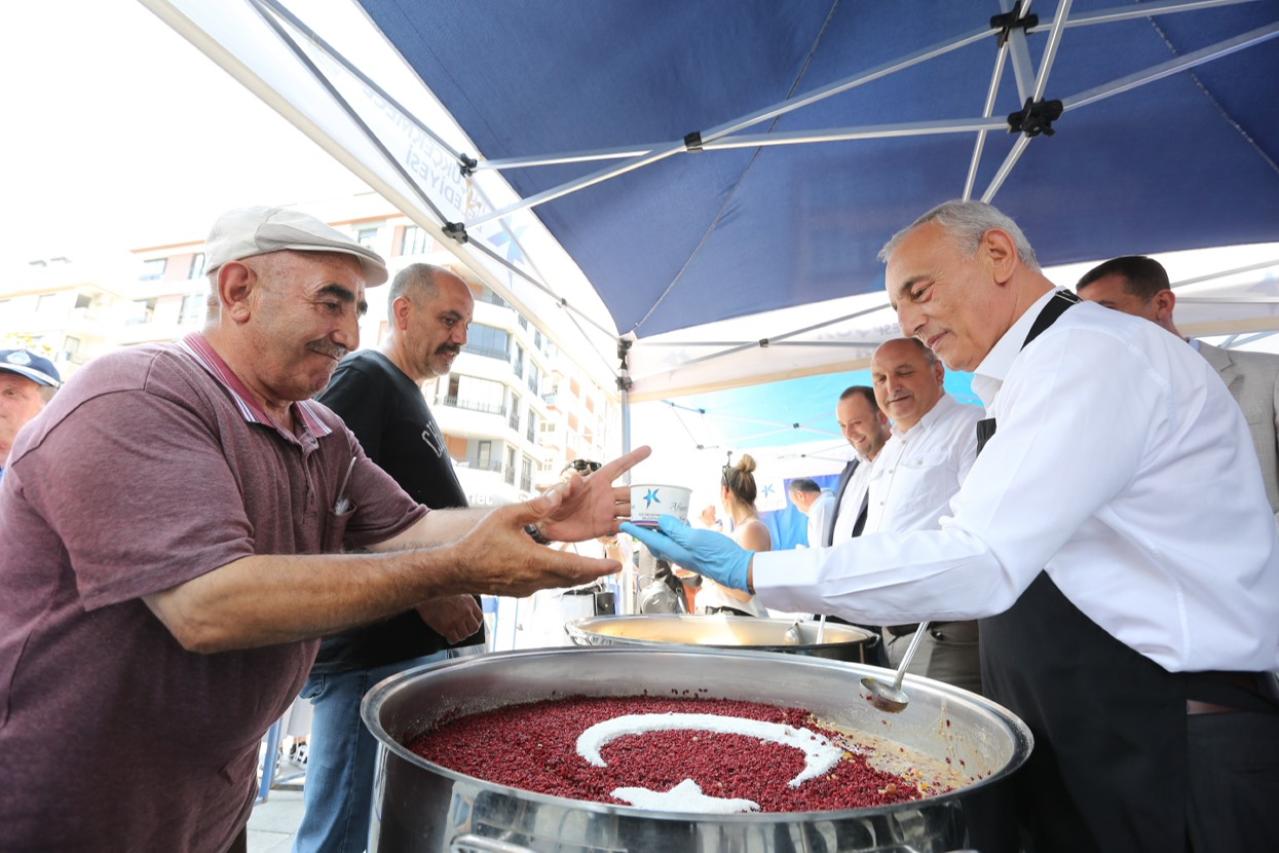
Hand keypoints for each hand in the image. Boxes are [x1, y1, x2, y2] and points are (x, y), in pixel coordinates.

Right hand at [414, 595, 482, 644]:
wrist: (425, 591)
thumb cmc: (439, 591)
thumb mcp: (456, 591)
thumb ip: (464, 602)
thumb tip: (466, 614)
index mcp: (470, 602)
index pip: (479, 617)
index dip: (476, 623)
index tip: (471, 625)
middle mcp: (466, 612)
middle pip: (474, 628)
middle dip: (468, 631)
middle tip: (463, 632)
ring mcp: (457, 620)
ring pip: (464, 635)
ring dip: (460, 636)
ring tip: (455, 635)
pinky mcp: (447, 627)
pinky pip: (454, 639)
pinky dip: (452, 640)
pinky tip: (449, 638)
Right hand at [451, 492, 620, 596]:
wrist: (456, 569)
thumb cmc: (477, 543)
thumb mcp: (507, 516)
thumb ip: (535, 507)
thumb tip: (558, 495)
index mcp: (535, 562)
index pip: (575, 567)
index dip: (599, 567)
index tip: (616, 566)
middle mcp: (535, 580)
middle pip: (573, 579)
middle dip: (594, 573)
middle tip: (611, 568)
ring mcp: (527, 588)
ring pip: (560, 583)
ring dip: (577, 576)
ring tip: (592, 569)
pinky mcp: (520, 591)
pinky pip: (546, 585)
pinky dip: (559, 578)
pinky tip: (560, 569)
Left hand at [540, 446, 651, 541]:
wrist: (545, 527)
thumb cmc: (549, 504)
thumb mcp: (554, 494)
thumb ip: (564, 488)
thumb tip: (575, 479)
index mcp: (595, 482)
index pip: (617, 467)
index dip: (632, 458)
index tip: (648, 449)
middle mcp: (605, 495)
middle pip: (630, 491)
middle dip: (645, 493)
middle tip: (662, 495)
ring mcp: (606, 511)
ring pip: (630, 509)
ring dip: (643, 511)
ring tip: (661, 513)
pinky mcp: (603, 527)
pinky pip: (622, 526)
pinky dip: (634, 527)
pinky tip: (646, 529)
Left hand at [620, 515, 751, 590]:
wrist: (737, 568)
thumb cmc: (718, 556)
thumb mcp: (695, 538)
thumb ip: (676, 530)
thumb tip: (660, 521)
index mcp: (674, 550)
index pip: (649, 539)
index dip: (636, 531)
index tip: (623, 525)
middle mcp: (677, 554)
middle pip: (654, 542)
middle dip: (644, 531)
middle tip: (638, 519)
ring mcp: (686, 554)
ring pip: (665, 542)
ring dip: (658, 531)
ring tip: (655, 518)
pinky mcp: (695, 553)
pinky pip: (677, 541)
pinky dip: (672, 532)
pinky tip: (678, 525)